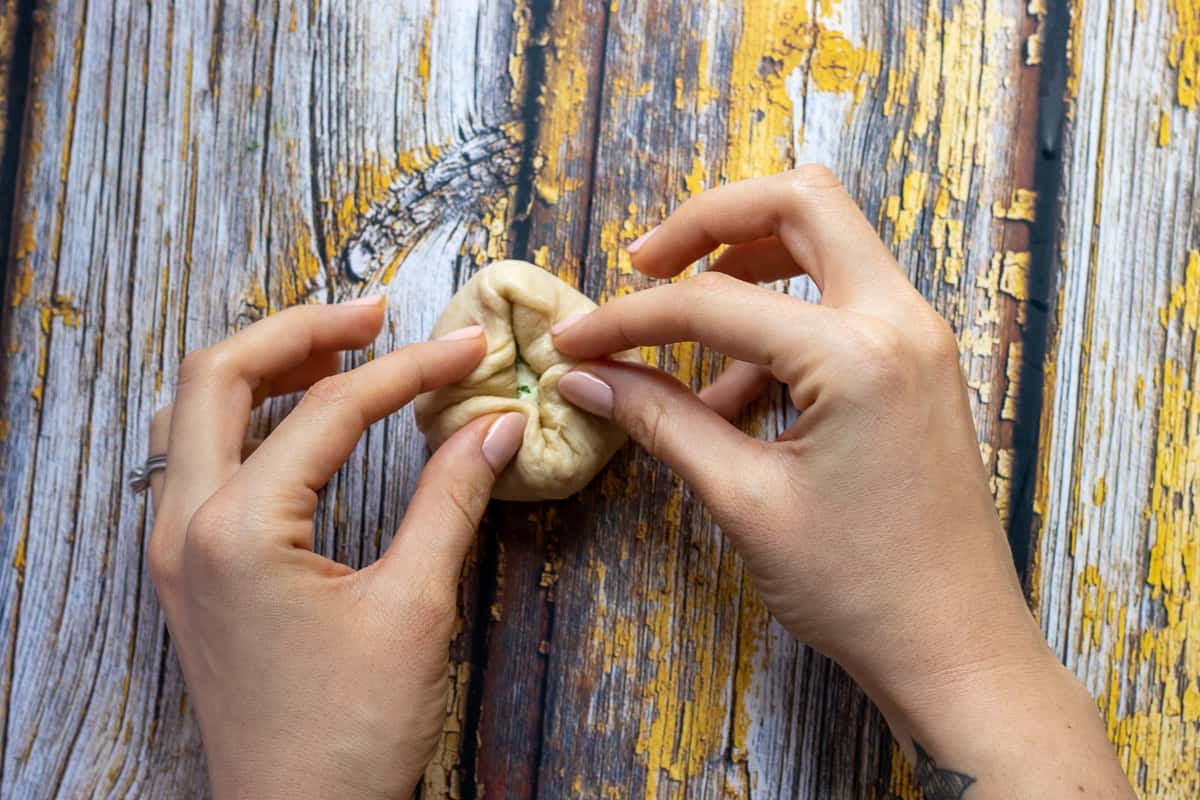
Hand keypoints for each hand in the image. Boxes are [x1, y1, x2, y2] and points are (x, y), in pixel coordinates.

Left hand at [147, 299, 524, 799]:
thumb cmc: (350, 734)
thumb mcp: (415, 607)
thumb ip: (451, 497)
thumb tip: (495, 421)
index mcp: (237, 529)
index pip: (329, 409)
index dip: (409, 369)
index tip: (468, 350)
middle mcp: (184, 526)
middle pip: (217, 375)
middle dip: (300, 330)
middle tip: (375, 314)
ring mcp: (174, 550)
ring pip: (193, 412)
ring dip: (262, 367)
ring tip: (337, 350)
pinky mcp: (186, 573)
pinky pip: (195, 459)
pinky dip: (245, 419)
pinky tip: (296, 421)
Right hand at [552, 167, 1132, 797]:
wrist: (955, 648)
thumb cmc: (860, 587)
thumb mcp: (745, 500)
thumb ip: (661, 421)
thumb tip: (586, 377)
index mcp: (858, 353)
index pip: (714, 302)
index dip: (628, 318)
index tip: (575, 341)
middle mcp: (901, 320)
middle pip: (800, 202)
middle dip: (709, 221)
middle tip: (645, 265)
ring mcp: (919, 337)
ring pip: (827, 241)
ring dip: (748, 265)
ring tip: (689, 349)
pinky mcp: (919, 363)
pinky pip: (842, 301)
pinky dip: (783, 317)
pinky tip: (737, 392)